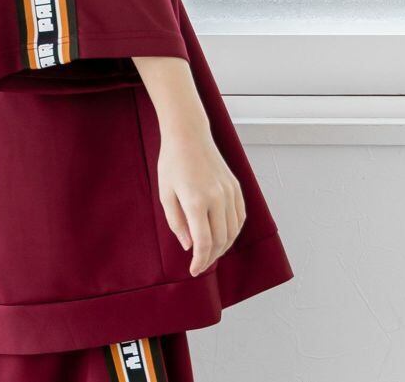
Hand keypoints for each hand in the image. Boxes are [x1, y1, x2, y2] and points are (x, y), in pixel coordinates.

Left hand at [157, 125, 246, 276]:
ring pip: (233, 231)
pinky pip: (240, 217)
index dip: (199, 261)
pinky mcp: (236, 187)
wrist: (189, 134)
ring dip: (223, 247)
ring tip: (211, 253)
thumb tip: (189, 246)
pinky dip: (234, 231)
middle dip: (210, 257)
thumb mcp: (165, 193)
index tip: (194, 271)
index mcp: (196, 201)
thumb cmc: (172, 162)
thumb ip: (176, 222)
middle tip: (200, 265)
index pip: (203, 243)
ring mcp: (229, 192)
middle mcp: (216, 198)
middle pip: (220, 240)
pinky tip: (224, 235)